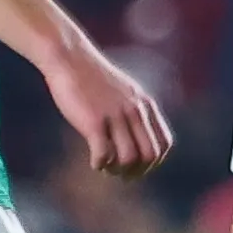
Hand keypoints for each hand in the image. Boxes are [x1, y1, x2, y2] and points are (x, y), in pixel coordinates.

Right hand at [44, 40, 172, 178]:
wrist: (69, 58)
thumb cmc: (92, 77)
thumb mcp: (123, 91)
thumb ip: (134, 110)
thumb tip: (136, 135)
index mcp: (145, 104)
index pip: (164, 143)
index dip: (154, 162)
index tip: (138, 167)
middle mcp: (134, 110)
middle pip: (149, 155)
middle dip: (137, 172)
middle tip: (121, 174)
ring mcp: (115, 115)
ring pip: (129, 158)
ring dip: (118, 170)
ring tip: (105, 168)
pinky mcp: (94, 121)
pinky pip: (104, 154)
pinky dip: (100, 164)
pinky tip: (94, 162)